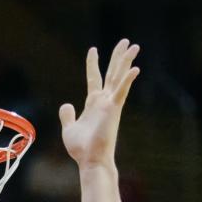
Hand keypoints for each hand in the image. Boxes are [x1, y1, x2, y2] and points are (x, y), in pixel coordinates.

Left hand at [59, 39, 139, 170]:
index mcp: (93, 104)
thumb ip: (68, 116)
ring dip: (126, 62)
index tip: (93, 49)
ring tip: (134, 46)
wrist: (90, 161)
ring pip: (119, 78)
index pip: (94, 78)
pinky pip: (121, 92)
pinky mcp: (113, 110)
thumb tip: (66, 105)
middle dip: (117, 57)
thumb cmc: (82, 149)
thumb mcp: (69, 129)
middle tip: (125, 41)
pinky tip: (135, 69)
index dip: (92, 64)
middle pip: (112, 73)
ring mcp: (110, 105)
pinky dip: (128, 80)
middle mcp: (104, 102)